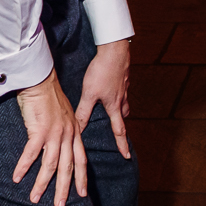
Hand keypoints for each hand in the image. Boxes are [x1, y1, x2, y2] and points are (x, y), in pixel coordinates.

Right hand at [13, 71, 86, 205]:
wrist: (40, 80)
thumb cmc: (48, 96)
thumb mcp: (64, 115)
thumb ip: (65, 130)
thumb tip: (60, 143)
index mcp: (74, 132)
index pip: (81, 160)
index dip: (82, 178)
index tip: (83, 194)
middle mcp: (68, 135)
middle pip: (68, 168)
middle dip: (64, 189)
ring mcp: (55, 133)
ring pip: (50, 165)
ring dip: (42, 184)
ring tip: (35, 199)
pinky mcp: (39, 130)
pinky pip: (31, 153)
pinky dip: (24, 167)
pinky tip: (17, 178)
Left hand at [75, 41, 132, 161]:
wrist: (115, 50)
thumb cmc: (102, 71)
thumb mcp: (89, 93)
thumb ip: (83, 112)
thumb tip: (78, 128)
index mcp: (114, 106)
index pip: (119, 130)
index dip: (122, 144)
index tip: (126, 155)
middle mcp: (122, 98)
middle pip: (123, 115)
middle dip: (121, 124)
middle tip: (119, 129)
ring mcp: (124, 87)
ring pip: (124, 102)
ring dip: (120, 108)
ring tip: (113, 108)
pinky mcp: (123, 76)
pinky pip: (122, 89)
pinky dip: (118, 92)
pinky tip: (111, 87)